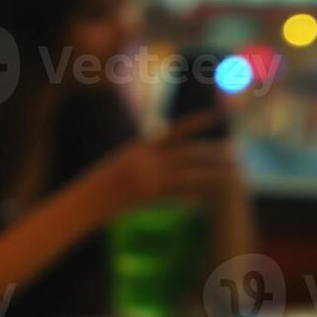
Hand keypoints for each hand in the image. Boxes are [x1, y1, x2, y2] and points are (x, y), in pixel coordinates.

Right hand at [79, 110, 240, 221]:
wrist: (81, 202)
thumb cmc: (98, 186)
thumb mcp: (120, 165)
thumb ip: (143, 158)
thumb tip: (160, 155)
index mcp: (139, 147)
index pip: (176, 129)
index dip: (199, 121)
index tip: (219, 114)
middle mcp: (145, 158)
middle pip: (188, 152)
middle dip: (213, 151)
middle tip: (235, 151)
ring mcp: (146, 177)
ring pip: (188, 173)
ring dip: (211, 174)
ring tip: (231, 175)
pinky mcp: (146, 195)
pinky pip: (176, 194)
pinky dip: (192, 196)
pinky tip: (205, 200)